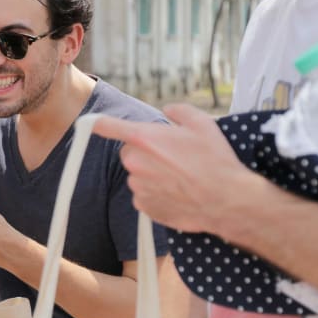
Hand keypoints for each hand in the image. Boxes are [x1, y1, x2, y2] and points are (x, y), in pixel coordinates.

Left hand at [93, 104, 262, 235]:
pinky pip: (143, 195)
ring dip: (151, 174)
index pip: (107, 126)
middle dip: (145, 152)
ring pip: (137, 175)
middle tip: (171, 156)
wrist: (226, 200)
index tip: (90, 122)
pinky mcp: (144, 207)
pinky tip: (177, 192)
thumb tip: (168, 111)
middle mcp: (135, 162)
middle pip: (129, 152)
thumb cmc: (215, 160)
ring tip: (179, 177)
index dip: (98, 123)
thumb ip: (178, 111)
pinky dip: (156, 193)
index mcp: (144, 138)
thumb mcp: (202, 123)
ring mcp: (138, 187)